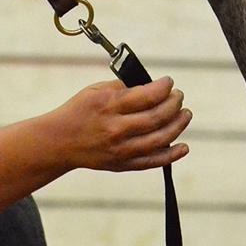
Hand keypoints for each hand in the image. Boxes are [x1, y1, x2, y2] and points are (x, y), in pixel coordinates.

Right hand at [51, 76, 191, 171]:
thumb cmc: (79, 111)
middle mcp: (116, 128)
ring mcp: (120, 149)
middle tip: (179, 96)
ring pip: (160, 139)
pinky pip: (152, 162)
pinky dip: (171, 155)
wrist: (59, 141)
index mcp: (109, 105)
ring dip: (178, 125)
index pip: (147, 95)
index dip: (164, 87)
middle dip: (174, 103)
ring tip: (185, 114)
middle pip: (157, 117)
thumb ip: (123, 87)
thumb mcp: (96, 90)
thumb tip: (152, 86)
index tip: (169, 82)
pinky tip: (184, 146)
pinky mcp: (122, 164)